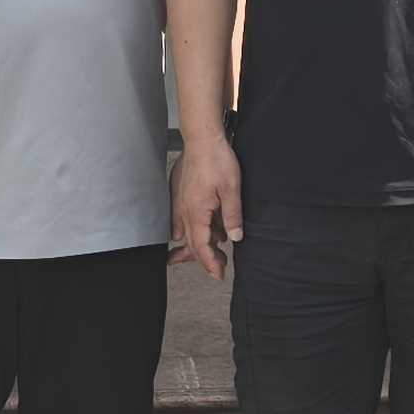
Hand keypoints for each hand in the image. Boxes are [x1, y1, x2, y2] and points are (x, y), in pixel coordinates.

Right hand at [173, 134, 244, 280]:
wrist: (202, 138)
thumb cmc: (218, 160)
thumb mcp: (232, 189)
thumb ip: (232, 216)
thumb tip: (235, 238)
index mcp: (197, 212)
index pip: (201, 246)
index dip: (210, 263)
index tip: (219, 274)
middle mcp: (184, 211)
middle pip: (191, 243)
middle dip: (204, 258)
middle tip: (219, 267)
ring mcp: (179, 202)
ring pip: (184, 232)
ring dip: (195, 244)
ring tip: (207, 250)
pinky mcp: (179, 194)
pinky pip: (179, 219)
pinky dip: (185, 230)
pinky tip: (183, 234)